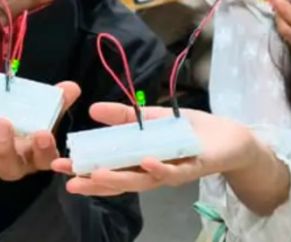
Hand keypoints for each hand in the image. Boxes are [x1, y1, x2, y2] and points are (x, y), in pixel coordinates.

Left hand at [0, 81, 80, 180]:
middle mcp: (12, 162)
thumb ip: (57, 100)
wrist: (6, 117)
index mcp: (36, 155)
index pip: (44, 160)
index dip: (44, 150)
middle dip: (5, 147)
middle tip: (4, 122)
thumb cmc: (29, 119)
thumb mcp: (44, 110)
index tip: (43, 133)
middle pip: (7, 167)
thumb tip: (71, 88)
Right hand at [51, 104, 257, 195]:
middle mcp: (152, 171)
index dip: (85, 169)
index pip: (109, 168)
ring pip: (143, 181)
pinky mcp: (192, 167)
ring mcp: (171, 172)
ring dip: (120, 178)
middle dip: (93, 181)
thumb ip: (124, 116)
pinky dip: (159, 168)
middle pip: (120, 180)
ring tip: (96, 174)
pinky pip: (174, 171)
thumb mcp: (152, 117)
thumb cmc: (191, 129)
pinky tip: (145, 161)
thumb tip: (92, 108)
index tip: (59, 167)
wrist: (231, 136)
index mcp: (140, 160)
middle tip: (68, 180)